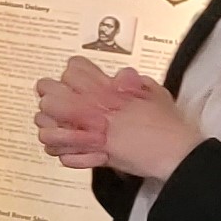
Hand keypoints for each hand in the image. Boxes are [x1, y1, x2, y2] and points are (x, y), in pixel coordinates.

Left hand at [34, 57, 202, 179]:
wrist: (175, 152)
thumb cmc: (167, 124)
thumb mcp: (153, 92)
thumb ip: (132, 81)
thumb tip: (119, 77)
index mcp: (107, 88)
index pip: (72, 68)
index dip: (71, 75)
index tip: (74, 83)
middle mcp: (93, 105)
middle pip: (48, 90)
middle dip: (50, 96)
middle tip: (58, 105)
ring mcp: (89, 129)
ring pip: (44, 121)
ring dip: (50, 125)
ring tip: (58, 129)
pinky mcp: (90, 152)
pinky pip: (57, 150)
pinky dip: (60, 150)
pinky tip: (68, 149)